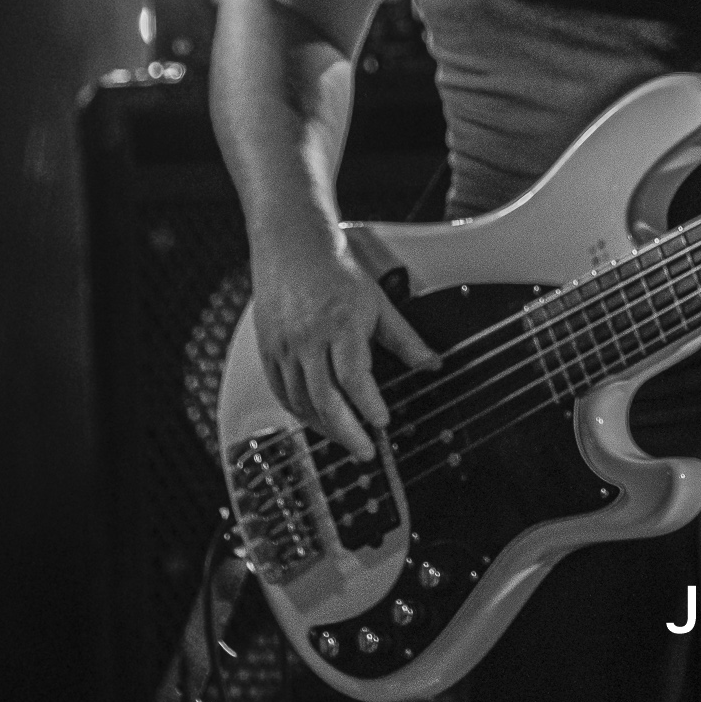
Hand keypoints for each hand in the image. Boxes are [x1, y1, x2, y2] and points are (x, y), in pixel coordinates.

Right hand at [251, 235, 439, 459]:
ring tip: (346, 439)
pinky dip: (300, 413)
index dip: (368, 404)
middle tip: (365, 451)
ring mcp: (285, 347)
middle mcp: (308, 339)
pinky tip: (318, 422)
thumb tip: (431, 364)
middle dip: (347, 432)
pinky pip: (282, 393)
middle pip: (325, 398)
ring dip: (324, 427)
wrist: (293, 249)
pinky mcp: (269, 351)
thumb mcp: (379, 303)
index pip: (353, 375)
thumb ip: (405, 339)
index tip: (382, 422)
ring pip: (302, 401)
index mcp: (340, 324)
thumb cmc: (337, 274)